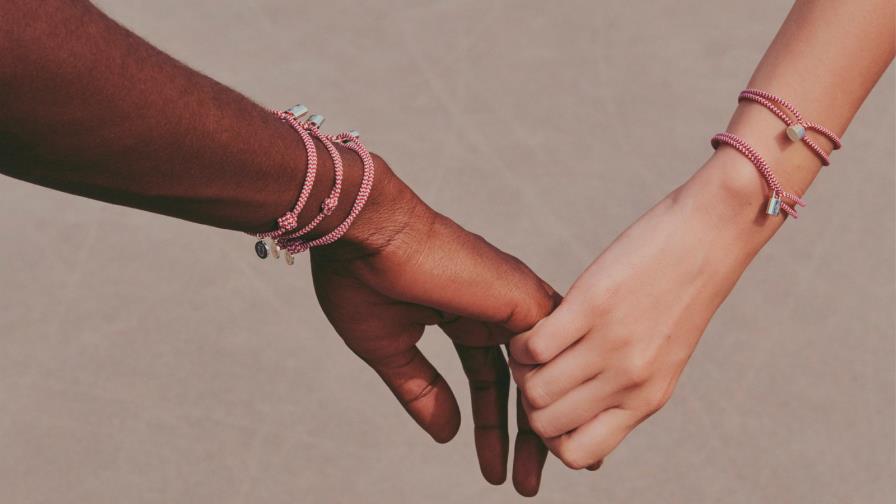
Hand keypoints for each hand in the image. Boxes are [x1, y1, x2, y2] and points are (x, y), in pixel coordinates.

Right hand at [311, 154, 555, 495]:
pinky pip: (550, 358)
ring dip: (539, 428)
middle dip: (525, 435)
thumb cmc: (362, 279)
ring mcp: (512, 301)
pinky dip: (548, 400)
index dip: (495, 422)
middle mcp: (496, 307)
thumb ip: (422, 391)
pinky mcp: (520, 298)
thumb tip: (448, 435)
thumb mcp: (391, 350)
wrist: (362, 231)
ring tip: (535, 478)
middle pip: (522, 382)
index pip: (491, 377)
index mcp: (465, 311)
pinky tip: (543, 441)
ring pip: (541, 374)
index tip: (502, 465)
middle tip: (529, 484)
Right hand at [509, 163, 757, 469]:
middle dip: (528, 399)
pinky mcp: (593, 305)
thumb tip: (580, 416)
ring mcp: (612, 345)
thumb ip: (626, 389)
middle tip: (534, 368)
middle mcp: (630, 381)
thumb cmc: (679, 293)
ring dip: (520, 368)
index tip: (552, 402)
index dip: (551, 434)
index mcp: (646, 400)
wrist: (711, 236)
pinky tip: (536, 323)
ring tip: (533, 344)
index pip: (577, 453)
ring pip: (534, 388)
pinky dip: (523, 338)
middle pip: (546, 423)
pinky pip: (535, 345)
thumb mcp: (661, 358)